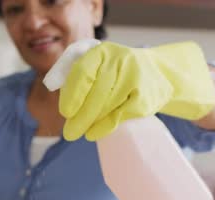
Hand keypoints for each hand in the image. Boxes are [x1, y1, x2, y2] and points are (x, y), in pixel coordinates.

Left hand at [59, 41, 214, 140]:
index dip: (72, 94)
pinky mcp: (145, 97)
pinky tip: (93, 133)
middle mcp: (120, 61)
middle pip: (96, 93)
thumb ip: (76, 73)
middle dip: (79, 116)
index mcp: (103, 51)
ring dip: (90, 122)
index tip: (65, 112)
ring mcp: (135, 79)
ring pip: (107, 106)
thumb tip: (57, 92)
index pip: (83, 72)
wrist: (157, 73)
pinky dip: (105, 127)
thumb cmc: (117, 72)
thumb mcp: (98, 63)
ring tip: (79, 132)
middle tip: (68, 133)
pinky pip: (120, 115)